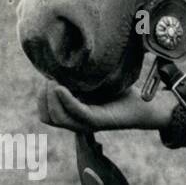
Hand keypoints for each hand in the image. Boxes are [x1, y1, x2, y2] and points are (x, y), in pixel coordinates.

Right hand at [37, 80, 173, 133]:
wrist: (145, 106)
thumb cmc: (120, 93)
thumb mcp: (96, 83)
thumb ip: (81, 77)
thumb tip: (65, 60)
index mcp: (75, 115)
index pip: (45, 114)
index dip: (40, 98)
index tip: (45, 79)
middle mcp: (78, 123)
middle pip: (47, 117)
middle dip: (42, 97)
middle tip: (49, 79)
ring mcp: (87, 124)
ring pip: (57, 118)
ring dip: (50, 98)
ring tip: (54, 81)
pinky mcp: (98, 122)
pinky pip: (76, 112)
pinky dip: (66, 100)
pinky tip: (61, 87)